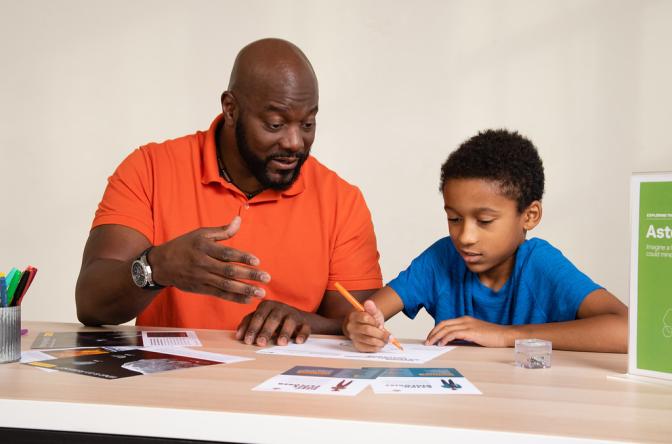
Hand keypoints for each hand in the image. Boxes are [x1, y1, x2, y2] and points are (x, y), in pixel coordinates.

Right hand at [150, 216, 270, 303]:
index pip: (226, 254)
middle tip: (267, 278)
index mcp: (204, 247)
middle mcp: (203, 264)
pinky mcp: (200, 289)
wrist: (161, 264)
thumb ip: (222, 231)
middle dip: (249, 276)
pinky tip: (248, 299)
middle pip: (229, 271)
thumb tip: (239, 220)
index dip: (242, 257)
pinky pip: (219, 294)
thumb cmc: (184, 245)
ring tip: (261, 293)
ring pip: (226, 285)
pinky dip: (234, 298)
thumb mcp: (200, 234)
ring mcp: (201, 278)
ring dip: (245, 290)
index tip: (257, 261)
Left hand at [235, 300, 310, 346]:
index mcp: (267, 305)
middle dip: (266, 331)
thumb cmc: (273, 319)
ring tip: (280, 343)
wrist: (297, 318)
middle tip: (260, 343)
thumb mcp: (261, 318)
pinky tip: (298, 341)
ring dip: (284, 332)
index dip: (252, 328)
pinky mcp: (305, 322)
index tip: (247, 340)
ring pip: (289, 322)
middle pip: (273, 319)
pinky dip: (302, 334)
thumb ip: (248, 323)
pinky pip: (305, 328)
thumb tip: (238, 336)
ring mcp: (293, 314)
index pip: (258, 316)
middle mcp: (280, 308)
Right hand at [342, 300, 388, 351]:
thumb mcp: (372, 311)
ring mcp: (353, 337)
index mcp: (353, 316)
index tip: (380, 324)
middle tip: (388, 336)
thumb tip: (369, 302)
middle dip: (381, 333)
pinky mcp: (357, 345)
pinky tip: (380, 344)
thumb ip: (371, 308)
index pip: (365, 318)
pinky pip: (368, 349)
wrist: (364, 326)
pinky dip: (377, 347)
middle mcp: (351, 327)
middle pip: (368, 330)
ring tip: (386, 340)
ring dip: (381, 341)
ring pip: (369, 340)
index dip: (375, 322)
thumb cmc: (369, 319)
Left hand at [425, 316, 511, 346]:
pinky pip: (454, 334)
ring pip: (446, 329)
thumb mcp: (475, 334)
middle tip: (426, 341)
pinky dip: (445, 338)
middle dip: (433, 333)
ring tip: (430, 344)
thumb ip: (463, 336)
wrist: (505, 335)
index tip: (430, 337)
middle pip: (443, 324)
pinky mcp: (471, 332)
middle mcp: (464, 320)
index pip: (445, 323)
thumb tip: (451, 342)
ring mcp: (468, 325)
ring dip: (436, 336)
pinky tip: (441, 344)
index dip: (436, 330)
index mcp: (465, 319)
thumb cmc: (492, 336)